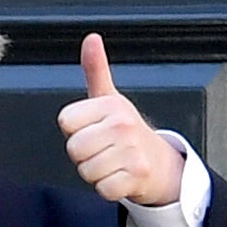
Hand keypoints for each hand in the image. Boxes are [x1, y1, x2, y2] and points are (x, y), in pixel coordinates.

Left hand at [57, 33, 182, 206]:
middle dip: (83, 155)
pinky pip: (102, 188)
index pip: (66, 122)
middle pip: (74, 149)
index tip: (93, 129)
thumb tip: (91, 38)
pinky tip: (120, 177)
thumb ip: (95, 69)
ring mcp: (132, 151)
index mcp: (111, 105)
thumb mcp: (109, 98)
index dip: (75, 130)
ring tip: (112, 162)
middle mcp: (122, 125)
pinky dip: (108, 188)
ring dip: (95, 173)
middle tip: (102, 149)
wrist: (159, 163)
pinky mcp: (137, 176)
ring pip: (85, 170)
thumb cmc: (126, 131)